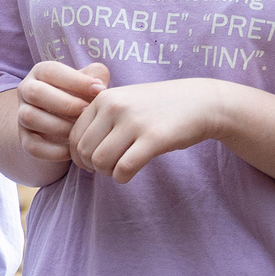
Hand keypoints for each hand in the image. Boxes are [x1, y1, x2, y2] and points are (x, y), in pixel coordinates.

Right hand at [15, 61, 110, 163]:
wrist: (66, 124)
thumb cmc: (81, 97)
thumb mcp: (88, 83)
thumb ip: (96, 76)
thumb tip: (99, 86)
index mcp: (40, 72)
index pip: (51, 71)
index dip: (75, 80)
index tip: (99, 90)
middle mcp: (26, 91)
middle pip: (35, 93)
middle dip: (64, 103)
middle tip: (86, 112)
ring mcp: (22, 115)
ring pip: (29, 118)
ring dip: (58, 126)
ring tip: (80, 131)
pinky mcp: (24, 139)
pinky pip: (32, 146)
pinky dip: (53, 150)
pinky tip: (73, 149)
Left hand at [69, 78, 234, 181]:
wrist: (201, 102)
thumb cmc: (159, 107)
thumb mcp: (125, 101)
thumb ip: (100, 118)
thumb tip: (74, 149)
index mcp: (103, 98)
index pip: (74, 135)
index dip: (78, 156)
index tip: (92, 162)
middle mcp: (115, 106)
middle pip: (84, 151)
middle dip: (91, 167)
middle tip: (107, 168)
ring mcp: (134, 121)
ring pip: (100, 161)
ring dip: (106, 173)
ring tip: (118, 170)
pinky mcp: (154, 138)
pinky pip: (124, 168)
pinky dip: (121, 177)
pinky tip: (128, 174)